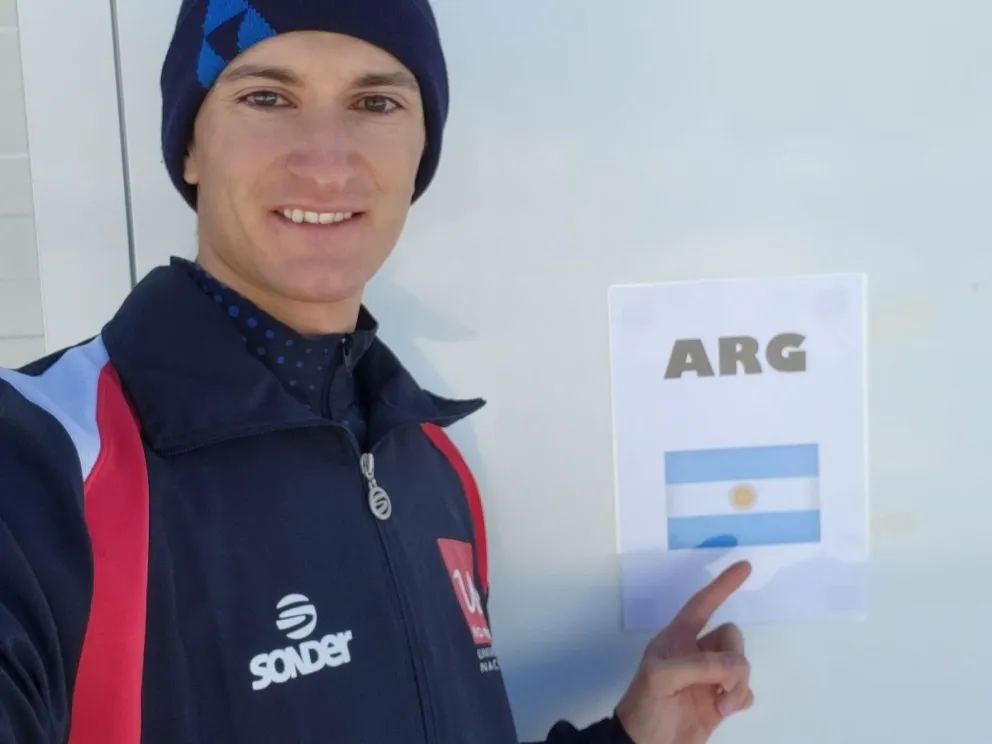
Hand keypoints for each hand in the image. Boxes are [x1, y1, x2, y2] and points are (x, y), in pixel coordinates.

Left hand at [614, 560, 752, 743]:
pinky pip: (745, 690)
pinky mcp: (720, 702)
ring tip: (722, 704)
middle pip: (731, 637)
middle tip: (723, 684)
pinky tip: (725, 709)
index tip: (744, 566)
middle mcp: (695, 654)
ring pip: (741, 664)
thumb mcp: (662, 678)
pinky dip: (741, 697)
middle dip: (734, 658)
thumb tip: (736, 666)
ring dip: (738, 683)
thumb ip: (699, 665)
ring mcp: (709, 678)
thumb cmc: (645, 706)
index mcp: (676, 639)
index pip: (702, 604)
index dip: (722, 585)